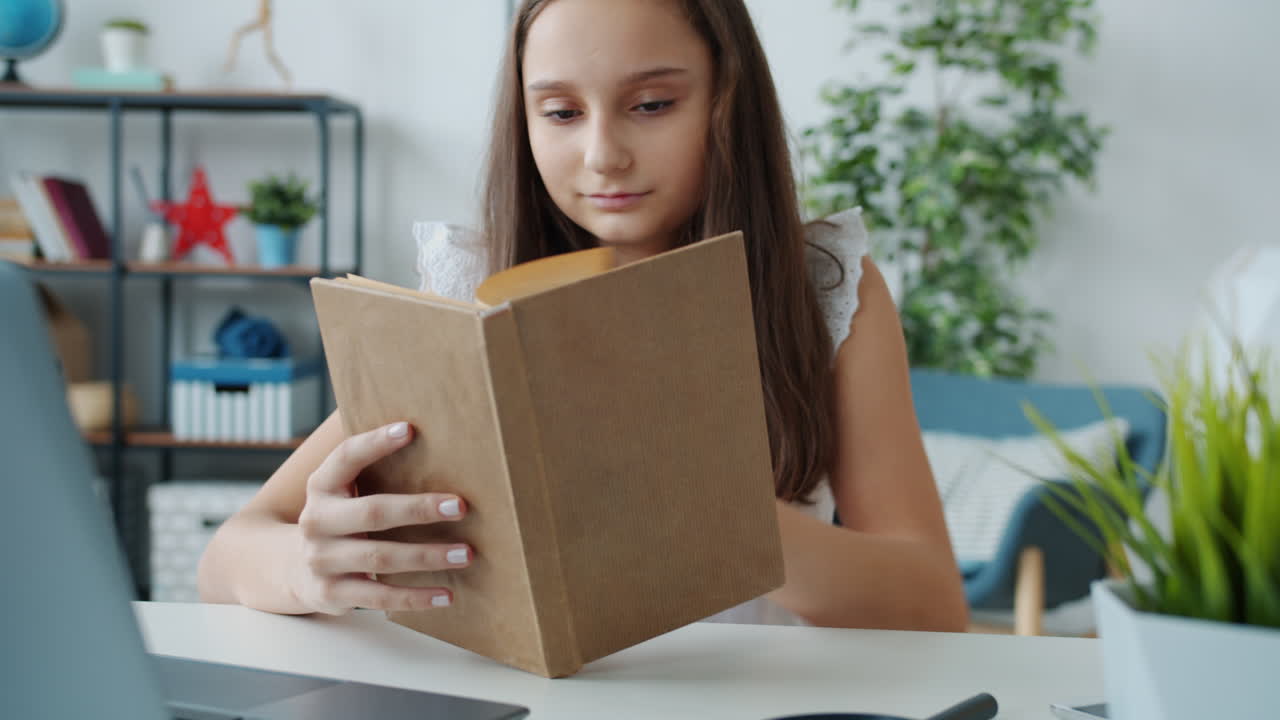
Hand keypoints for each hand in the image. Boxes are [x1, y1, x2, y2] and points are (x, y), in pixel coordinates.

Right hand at [292, 421, 469, 614]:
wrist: (289, 569)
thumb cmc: (338, 520)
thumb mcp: (340, 492)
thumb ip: (370, 472)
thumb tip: (432, 445)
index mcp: (322, 486)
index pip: (346, 457)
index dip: (375, 443)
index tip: (409, 429)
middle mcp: (316, 521)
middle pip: (372, 513)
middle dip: (418, 509)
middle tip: (459, 506)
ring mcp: (322, 559)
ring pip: (381, 557)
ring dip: (427, 555)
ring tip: (465, 553)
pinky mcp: (332, 593)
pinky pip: (380, 597)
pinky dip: (415, 597)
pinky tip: (446, 594)